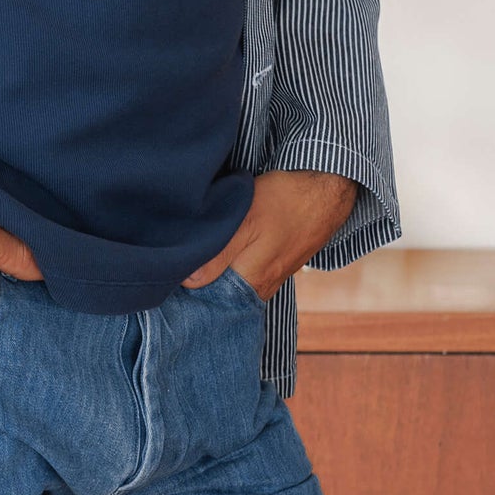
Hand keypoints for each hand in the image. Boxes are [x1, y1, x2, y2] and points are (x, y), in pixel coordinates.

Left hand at [183, 171, 357, 298]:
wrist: (329, 189)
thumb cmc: (288, 200)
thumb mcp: (247, 221)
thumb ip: (219, 254)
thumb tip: (189, 282)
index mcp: (251, 282)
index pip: (208, 305)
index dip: (184, 296)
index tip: (165, 281)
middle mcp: (260, 289)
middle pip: (217, 299)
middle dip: (193, 291)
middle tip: (169, 272)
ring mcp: (268, 279)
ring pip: (229, 289)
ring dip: (210, 280)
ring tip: (186, 265)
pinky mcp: (272, 267)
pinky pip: (242, 278)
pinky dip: (226, 272)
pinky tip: (213, 260)